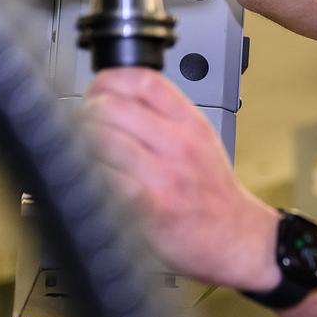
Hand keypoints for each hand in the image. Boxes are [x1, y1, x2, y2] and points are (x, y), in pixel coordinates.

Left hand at [81, 67, 279, 291]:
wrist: (236, 235)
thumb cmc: (212, 192)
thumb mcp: (200, 139)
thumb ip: (164, 116)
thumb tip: (112, 98)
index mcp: (190, 122)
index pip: (142, 80)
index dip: (108, 81)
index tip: (97, 95)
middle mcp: (178, 144)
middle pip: (110, 107)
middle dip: (85, 116)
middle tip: (83, 131)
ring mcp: (164, 175)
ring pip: (100, 140)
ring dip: (81, 148)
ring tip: (84, 158)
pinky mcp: (149, 207)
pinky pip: (104, 180)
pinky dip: (89, 179)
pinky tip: (92, 184)